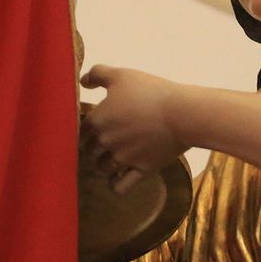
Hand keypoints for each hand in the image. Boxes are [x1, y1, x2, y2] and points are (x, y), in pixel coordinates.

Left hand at [80, 65, 186, 194]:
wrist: (181, 113)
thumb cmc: (150, 91)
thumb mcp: (121, 75)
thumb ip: (98, 74)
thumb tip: (83, 81)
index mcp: (98, 120)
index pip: (79, 130)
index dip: (82, 128)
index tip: (89, 126)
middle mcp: (105, 143)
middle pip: (88, 150)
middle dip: (91, 147)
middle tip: (97, 143)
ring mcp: (122, 160)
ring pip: (101, 169)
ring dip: (100, 166)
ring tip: (105, 161)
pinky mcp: (141, 171)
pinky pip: (119, 187)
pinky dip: (114, 185)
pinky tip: (116, 179)